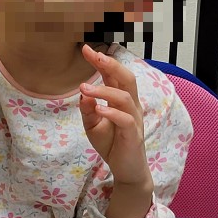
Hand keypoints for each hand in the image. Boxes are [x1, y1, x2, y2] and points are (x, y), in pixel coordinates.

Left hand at [78, 45, 151, 189]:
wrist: (125, 168)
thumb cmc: (112, 143)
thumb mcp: (93, 125)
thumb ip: (88, 109)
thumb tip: (83, 93)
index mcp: (121, 100)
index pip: (113, 75)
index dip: (102, 61)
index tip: (85, 49)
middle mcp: (130, 105)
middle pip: (126, 78)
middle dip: (110, 65)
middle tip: (93, 55)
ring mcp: (134, 119)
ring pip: (125, 97)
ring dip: (104, 91)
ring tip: (84, 89)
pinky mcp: (133, 135)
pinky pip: (126, 120)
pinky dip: (113, 112)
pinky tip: (99, 109)